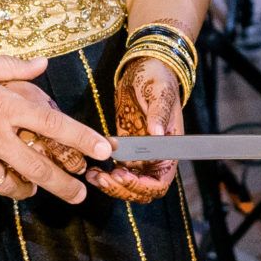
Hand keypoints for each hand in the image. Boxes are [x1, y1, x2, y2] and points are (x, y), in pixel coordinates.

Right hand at [0, 52, 108, 204]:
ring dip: (24, 187)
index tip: (103, 151)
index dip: (81, 139)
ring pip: (9, 183)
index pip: (53, 125)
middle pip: (39, 167)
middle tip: (80, 195)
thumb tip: (43, 66)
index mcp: (2, 104)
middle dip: (65, 185)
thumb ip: (11, 69)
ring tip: (30, 187)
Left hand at [89, 57, 181, 201]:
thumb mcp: (160, 92)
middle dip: (122, 189)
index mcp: (170, 150)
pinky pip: (116, 172)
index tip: (123, 175)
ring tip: (92, 176)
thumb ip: (159, 113)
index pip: (159, 182)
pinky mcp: (125, 149)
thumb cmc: (158, 79)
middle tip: (103, 178)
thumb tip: (157, 132)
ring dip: (110, 186)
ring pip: (126, 185)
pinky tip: (90, 170)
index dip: (142, 185)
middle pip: (141, 190)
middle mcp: (156, 158)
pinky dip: (104, 175)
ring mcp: (139, 156)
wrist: (144, 69)